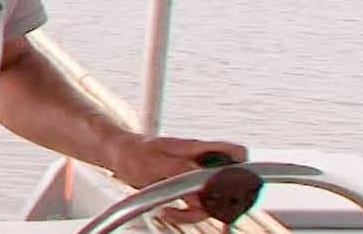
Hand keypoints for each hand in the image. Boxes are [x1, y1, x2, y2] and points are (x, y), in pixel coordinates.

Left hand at [107, 134, 248, 224]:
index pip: (235, 152)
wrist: (118, 155)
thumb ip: (183, 169)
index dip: (243, 168)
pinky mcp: (185, 188)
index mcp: (198, 149)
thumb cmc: (135, 152)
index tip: (235, 186)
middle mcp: (200, 162)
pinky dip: (185, 214)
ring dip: (195, 212)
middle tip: (196, 208)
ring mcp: (193, 176)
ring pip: (212, 200)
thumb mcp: (158, 161)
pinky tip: (168, 212)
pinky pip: (196, 206)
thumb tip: (205, 179)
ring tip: (171, 212)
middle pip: (227, 183)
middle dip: (218, 200)